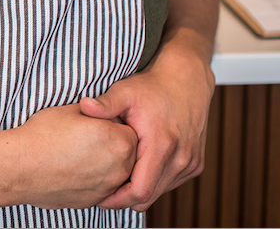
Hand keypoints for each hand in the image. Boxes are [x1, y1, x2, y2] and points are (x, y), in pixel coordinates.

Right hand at [11, 103, 137, 209]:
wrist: (22, 167)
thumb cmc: (45, 135)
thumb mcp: (74, 110)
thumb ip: (97, 113)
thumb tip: (101, 113)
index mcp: (118, 141)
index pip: (129, 128)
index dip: (113, 122)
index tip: (99, 120)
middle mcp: (119, 168)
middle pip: (127, 152)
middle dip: (114, 143)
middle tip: (90, 135)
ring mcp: (107, 188)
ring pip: (115, 171)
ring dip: (105, 161)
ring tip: (81, 151)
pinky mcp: (93, 201)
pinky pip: (102, 186)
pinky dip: (94, 177)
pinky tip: (75, 166)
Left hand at [78, 55, 214, 211]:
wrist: (186, 79)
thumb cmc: (153, 86)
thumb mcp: (125, 91)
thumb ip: (105, 104)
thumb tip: (84, 107)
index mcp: (161, 146)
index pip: (139, 191)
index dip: (118, 200)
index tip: (99, 198)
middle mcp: (180, 159)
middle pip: (149, 197)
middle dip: (125, 198)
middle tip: (104, 190)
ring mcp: (191, 163)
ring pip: (160, 191)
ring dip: (141, 188)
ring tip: (119, 177)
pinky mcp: (196, 163)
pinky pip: (171, 182)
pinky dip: (156, 181)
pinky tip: (139, 167)